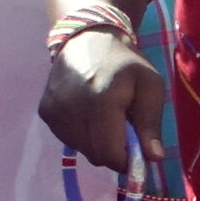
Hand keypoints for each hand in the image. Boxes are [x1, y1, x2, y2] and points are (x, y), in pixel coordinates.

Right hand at [41, 31, 165, 172]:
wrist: (87, 40)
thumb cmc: (125, 64)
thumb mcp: (150, 86)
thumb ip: (151, 123)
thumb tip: (154, 158)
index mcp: (102, 101)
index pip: (110, 154)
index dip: (126, 160)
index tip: (137, 150)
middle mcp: (72, 109)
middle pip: (96, 155)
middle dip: (114, 151)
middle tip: (124, 129)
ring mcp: (54, 111)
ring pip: (82, 149)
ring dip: (98, 143)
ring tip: (106, 118)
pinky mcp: (45, 112)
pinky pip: (68, 139)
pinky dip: (82, 135)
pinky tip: (89, 114)